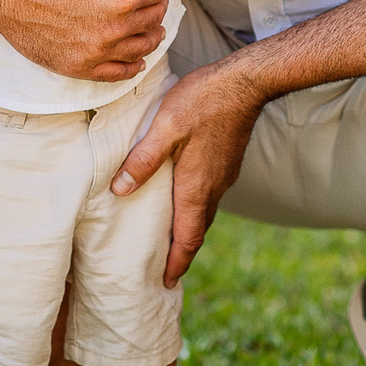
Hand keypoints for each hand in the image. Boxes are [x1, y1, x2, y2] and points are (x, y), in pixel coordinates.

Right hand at [0, 0, 168, 82]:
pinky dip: (133, 64)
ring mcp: (94, 51)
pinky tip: (136, 56)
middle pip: (152, 18)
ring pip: (141, 47)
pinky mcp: (77, 66)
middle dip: (156, 3)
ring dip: (151, 33)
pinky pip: (118, 73)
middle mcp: (112, 27)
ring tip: (150, 24)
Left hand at [111, 59, 263, 285]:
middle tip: (166, 271)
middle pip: (197, 231)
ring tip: (173, 241)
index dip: (177, 263)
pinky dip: (196, 210)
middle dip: (182, 253)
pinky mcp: (227, 162)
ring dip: (189, 231)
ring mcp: (223, 175)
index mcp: (196, 186)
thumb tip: (119, 190)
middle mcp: (213, 187)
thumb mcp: (165, 127)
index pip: (188, 237)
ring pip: (205, 213)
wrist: (245, 82)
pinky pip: (210, 196)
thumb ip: (143, 160)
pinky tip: (185, 200)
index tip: (166, 283)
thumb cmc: (203, 101)